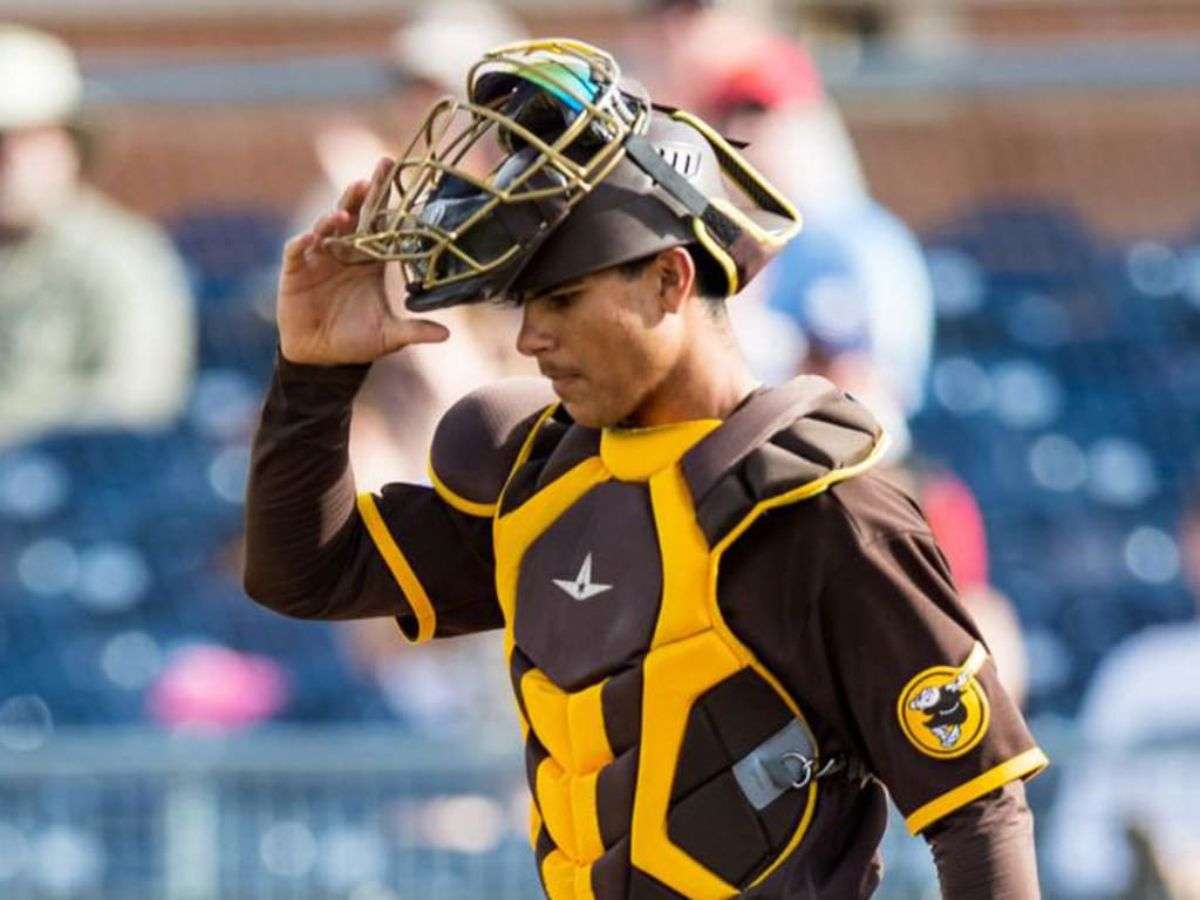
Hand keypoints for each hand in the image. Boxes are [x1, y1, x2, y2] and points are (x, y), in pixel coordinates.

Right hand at [276, 157, 448, 364]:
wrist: (323, 358)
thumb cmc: (357, 341)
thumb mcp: (388, 336)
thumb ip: (414, 330)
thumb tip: (446, 334)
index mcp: (370, 261)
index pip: (380, 224)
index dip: (386, 200)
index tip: (395, 174)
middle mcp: (345, 253)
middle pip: (354, 216)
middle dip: (360, 195)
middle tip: (371, 176)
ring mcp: (319, 259)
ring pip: (325, 230)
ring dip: (332, 220)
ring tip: (343, 215)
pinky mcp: (296, 272)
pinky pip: (297, 252)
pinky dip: (302, 244)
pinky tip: (310, 238)